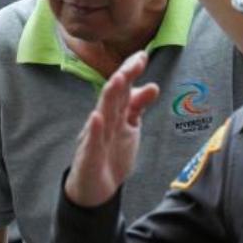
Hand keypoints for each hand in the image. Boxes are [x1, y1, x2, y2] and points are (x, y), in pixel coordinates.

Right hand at [65, 52, 159, 206]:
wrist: (95, 188)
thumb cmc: (111, 153)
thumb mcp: (129, 128)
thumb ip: (138, 106)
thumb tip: (153, 85)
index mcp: (113, 113)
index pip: (122, 88)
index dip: (130, 71)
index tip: (142, 55)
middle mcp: (103, 121)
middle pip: (112, 96)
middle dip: (122, 78)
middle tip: (134, 62)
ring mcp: (94, 138)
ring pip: (102, 114)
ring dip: (109, 97)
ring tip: (117, 80)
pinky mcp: (89, 156)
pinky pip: (91, 142)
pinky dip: (93, 130)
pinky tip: (96, 117)